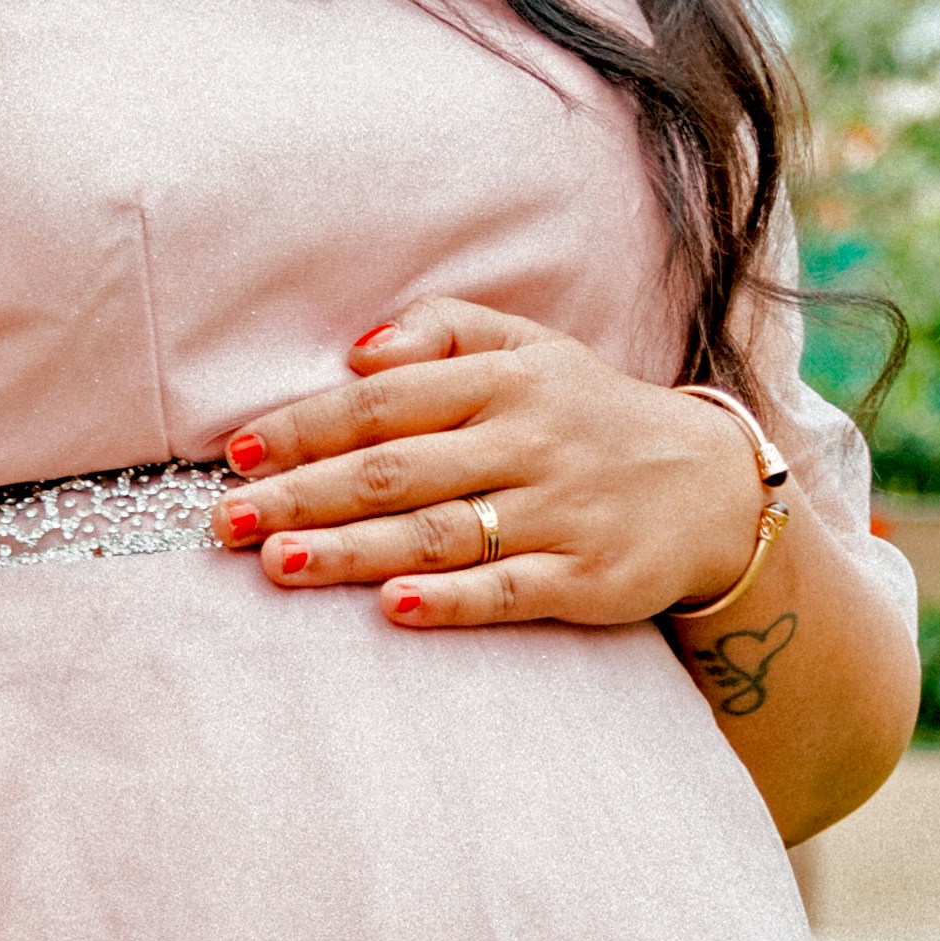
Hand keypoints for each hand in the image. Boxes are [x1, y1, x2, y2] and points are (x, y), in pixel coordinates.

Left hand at [216, 295, 768, 633]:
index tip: (240, 451)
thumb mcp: (532, 348)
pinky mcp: (590, 577)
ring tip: (280, 563)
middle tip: (227, 521)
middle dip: (305, 493)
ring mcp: (561, 512)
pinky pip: (510, 590)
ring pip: (441, 532)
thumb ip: (444, 332)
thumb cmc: (590, 414)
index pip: (386, 401)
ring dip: (355, 550)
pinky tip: (393, 608)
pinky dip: (452, 600)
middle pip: (398, 469)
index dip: (309, 425)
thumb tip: (357, 350)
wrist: (711, 484)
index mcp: (506, 380)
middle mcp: (530, 441)